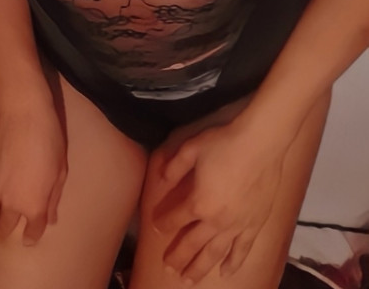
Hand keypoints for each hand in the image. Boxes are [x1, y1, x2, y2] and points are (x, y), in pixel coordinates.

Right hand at [0, 100, 67, 245]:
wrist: (23, 114)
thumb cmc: (49, 140)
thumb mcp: (61, 171)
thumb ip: (53, 199)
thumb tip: (50, 218)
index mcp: (33, 205)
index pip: (32, 232)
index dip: (32, 236)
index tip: (30, 237)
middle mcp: (10, 203)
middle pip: (3, 228)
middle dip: (4, 231)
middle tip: (4, 228)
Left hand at [150, 116, 286, 281]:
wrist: (261, 144)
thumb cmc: (224, 143)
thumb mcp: (191, 148)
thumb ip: (174, 166)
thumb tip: (161, 178)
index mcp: (198, 202)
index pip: (175, 219)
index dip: (163, 223)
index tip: (156, 227)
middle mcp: (215, 221)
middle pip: (192, 244)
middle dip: (177, 256)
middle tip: (168, 267)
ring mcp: (236, 226)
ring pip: (214, 254)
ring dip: (199, 268)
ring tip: (188, 280)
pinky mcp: (254, 226)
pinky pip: (242, 250)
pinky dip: (233, 263)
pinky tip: (225, 273)